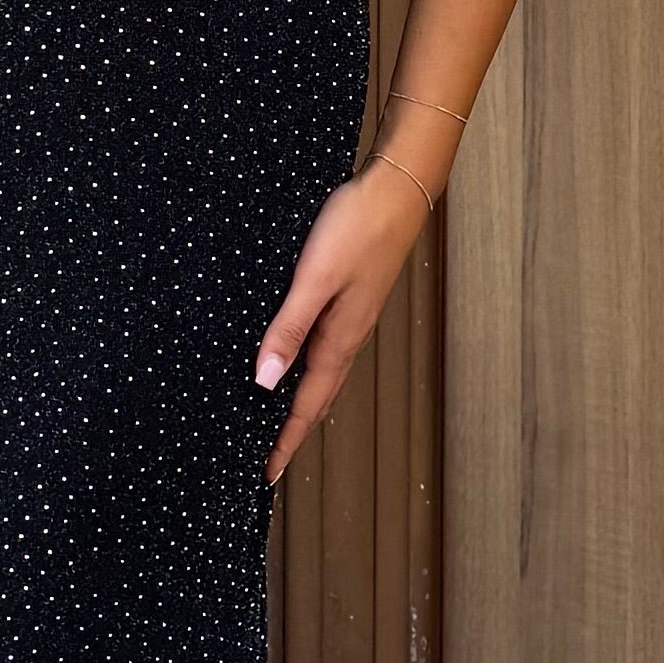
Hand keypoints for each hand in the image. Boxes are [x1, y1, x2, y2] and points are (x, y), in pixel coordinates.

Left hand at [253, 160, 432, 484]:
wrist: (398, 188)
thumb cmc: (358, 228)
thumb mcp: (314, 279)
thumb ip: (288, 328)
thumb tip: (265, 381)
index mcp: (339, 339)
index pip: (306, 405)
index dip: (285, 440)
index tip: (267, 474)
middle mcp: (348, 335)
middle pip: (316, 397)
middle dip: (293, 430)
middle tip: (270, 458)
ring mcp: (352, 317)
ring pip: (322, 373)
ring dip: (301, 401)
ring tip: (277, 420)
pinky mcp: (351, 297)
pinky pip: (325, 347)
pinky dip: (307, 366)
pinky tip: (295, 357)